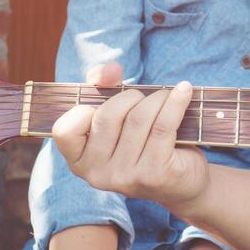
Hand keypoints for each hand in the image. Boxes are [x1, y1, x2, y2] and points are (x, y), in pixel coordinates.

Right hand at [52, 62, 210, 210]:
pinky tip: (184, 91)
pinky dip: (175, 102)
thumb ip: (103, 86)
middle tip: (146, 98)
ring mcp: (125, 178)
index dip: (85, 108)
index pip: (65, 130)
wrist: (182, 180)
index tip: (107, 101)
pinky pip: (163, 126)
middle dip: (131, 96)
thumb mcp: (119, 116)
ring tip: (167, 97)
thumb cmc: (144, 141)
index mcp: (79, 162)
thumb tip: (111, 69)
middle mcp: (97, 174)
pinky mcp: (154, 174)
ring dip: (157, 98)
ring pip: (138, 118)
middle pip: (108, 116)